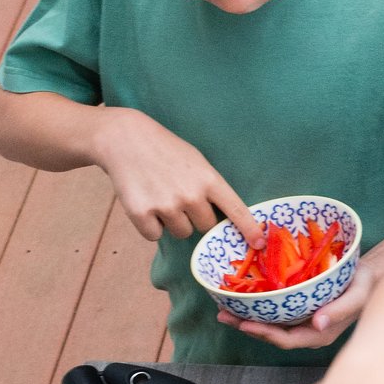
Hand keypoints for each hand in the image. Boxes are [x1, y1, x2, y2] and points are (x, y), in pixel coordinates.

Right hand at [94, 108, 262, 245]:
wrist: (125, 139)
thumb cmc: (166, 151)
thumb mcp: (197, 162)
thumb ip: (211, 189)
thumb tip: (225, 220)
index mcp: (208, 179)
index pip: (236, 209)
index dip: (249, 229)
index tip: (259, 244)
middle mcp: (191, 194)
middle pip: (205, 227)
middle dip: (195, 216)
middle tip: (179, 194)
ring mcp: (166, 205)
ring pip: (182, 233)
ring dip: (172, 221)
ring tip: (160, 194)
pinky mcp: (142, 214)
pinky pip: (155, 235)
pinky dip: (150, 224)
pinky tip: (145, 200)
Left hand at [215, 231, 383, 350]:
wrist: (370, 277)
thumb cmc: (365, 285)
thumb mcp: (358, 295)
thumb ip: (341, 309)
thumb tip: (318, 323)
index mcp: (320, 333)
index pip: (288, 340)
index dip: (265, 334)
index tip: (245, 324)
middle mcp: (308, 330)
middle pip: (272, 334)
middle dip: (247, 326)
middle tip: (223, 314)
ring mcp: (302, 321)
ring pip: (270, 324)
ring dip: (246, 318)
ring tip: (224, 309)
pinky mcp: (298, 309)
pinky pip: (274, 312)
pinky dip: (257, 307)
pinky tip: (242, 298)